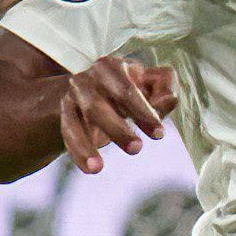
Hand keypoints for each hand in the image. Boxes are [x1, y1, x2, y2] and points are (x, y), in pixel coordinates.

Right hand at [57, 55, 176, 173]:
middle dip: (117, 130)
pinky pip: (67, 137)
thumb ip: (163, 89)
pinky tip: (90, 169)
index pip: (126, 90)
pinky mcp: (65, 116)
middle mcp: (86, 80)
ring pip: (74, 123)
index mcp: (110, 67)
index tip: (158, 134)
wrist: (94, 88)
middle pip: (97, 107)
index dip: (142, 112)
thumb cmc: (129, 88)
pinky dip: (77, 154)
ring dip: (86, 146)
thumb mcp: (148, 84)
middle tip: (136, 148)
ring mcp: (72, 98)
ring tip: (98, 168)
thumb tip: (171, 99)